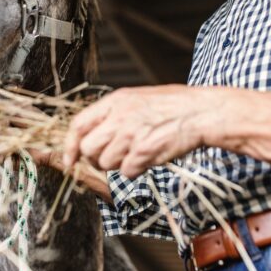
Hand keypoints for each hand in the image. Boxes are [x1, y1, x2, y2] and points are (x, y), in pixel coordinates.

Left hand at [63, 84, 214, 177]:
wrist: (201, 112)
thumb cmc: (173, 106)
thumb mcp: (138, 98)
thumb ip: (114, 114)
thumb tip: (94, 135)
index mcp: (115, 101)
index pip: (79, 124)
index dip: (70, 145)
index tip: (70, 159)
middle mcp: (119, 116)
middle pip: (88, 148)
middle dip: (96, 159)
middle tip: (114, 157)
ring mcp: (130, 134)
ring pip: (106, 163)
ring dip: (119, 165)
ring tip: (138, 153)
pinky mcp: (143, 151)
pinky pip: (127, 172)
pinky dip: (136, 171)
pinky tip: (150, 158)